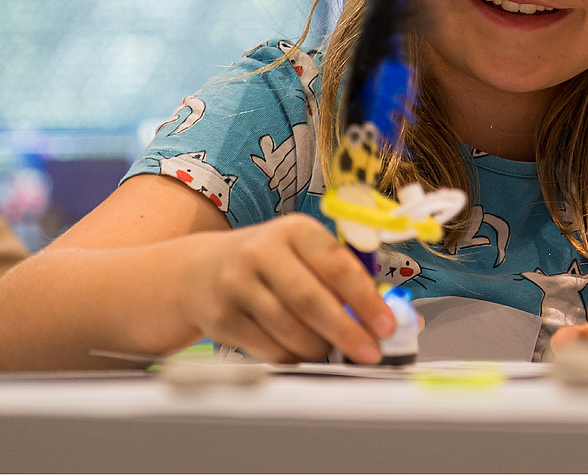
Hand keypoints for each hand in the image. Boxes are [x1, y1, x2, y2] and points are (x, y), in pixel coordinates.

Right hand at [179, 213, 394, 363]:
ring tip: (330, 349)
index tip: (387, 326)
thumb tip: (385, 316)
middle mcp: (261, 252)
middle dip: (347, 332)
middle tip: (370, 353)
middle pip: (311, 300)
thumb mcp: (302, 252)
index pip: (338, 264)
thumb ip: (341, 277)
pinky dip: (293, 356)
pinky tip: (300, 351)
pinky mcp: (221, 319)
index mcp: (294, 230)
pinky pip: (269, 349)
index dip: (366, 299)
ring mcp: (236, 285)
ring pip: (290, 330)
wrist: (200, 271)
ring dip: (319, 348)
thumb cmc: (270, 264)